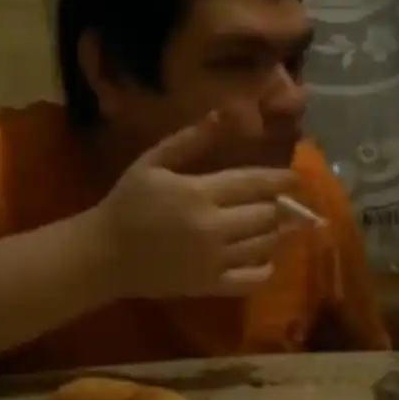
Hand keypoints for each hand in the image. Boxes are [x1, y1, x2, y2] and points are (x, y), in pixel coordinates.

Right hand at [91, 111, 298, 299]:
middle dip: (278, 206)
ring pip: (265, 244)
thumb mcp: (153, 162)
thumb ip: (191, 139)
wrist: (104, 254)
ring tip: (272, 225)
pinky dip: (266, 268)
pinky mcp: (210, 286)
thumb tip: (225, 113)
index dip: (280, 180)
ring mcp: (214, 260)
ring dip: (274, 233)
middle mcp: (213, 227)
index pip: (254, 184)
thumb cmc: (127, 202)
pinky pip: (253, 280)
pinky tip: (263, 258)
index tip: (294, 178)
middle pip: (266, 215)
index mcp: (199, 193)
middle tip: (281, 202)